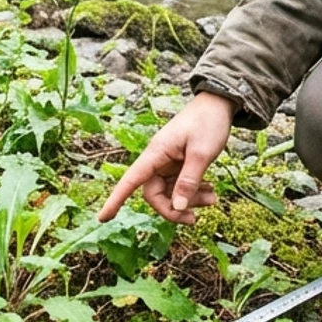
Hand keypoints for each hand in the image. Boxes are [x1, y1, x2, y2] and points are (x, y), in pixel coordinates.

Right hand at [98, 92, 234, 225]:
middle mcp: (158, 159)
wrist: (218, 102)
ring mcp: (169, 162)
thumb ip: (188, 181)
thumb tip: (177, 207)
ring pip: (169, 191)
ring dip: (188, 200)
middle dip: (173, 208)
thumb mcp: (201, 153)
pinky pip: (180, 184)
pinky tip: (210, 190)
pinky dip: (193, 191)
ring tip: (212, 199)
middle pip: (154, 194)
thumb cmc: (208, 122)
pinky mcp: (179, 163)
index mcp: (156, 153)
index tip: (102, 218)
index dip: (115, 200)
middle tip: (195, 217)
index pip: (130, 181)